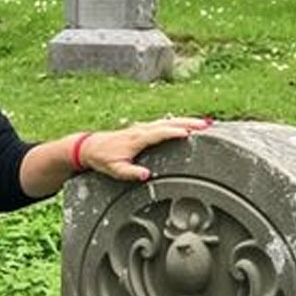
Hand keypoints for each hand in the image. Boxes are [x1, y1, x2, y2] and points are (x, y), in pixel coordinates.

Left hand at [78, 117, 211, 181]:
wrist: (90, 147)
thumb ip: (130, 173)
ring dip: (186, 120)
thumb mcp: (115, 170)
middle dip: (188, 122)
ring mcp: (142, 127)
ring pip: (168, 121)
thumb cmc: (103, 159)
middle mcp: (141, 130)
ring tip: (204, 123)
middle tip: (206, 125)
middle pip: (168, 123)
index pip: (159, 133)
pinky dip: (177, 122)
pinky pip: (163, 123)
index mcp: (136, 138)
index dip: (174, 132)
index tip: (190, 133)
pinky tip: (187, 124)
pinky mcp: (143, 129)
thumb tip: (146, 175)